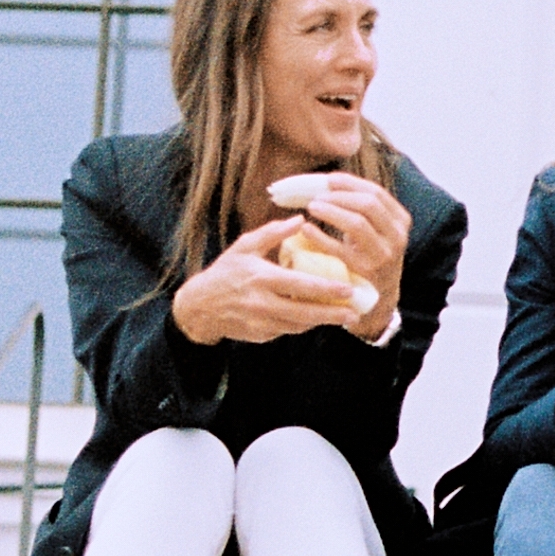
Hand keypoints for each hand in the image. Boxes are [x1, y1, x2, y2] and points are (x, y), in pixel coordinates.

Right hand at [171, 216, 370, 346]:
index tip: (348, 289)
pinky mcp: (261, 335)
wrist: (200, 307)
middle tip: (355, 313)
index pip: (300, 285)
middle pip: (305, 313)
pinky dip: (304, 324)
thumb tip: (300, 219)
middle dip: (332, 314)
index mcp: (261, 278)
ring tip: (343, 316)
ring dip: (321, 321)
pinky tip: (317, 317)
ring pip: (299, 325)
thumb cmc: (225, 272)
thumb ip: (273, 233)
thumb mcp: (245, 246)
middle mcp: (262, 303)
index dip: (326, 289)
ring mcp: (261, 323)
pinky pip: (288, 330)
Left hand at [285, 172, 409, 337]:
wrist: (378, 300)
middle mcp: (397, 237)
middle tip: (316, 196)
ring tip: (311, 207)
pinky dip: (320, 236)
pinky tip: (306, 230)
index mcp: (400, 221)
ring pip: (357, 223)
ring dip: (331, 211)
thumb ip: (362, 208)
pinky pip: (339, 249)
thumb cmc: (370, 257)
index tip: (328, 179)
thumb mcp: (376, 231)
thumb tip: (329, 180)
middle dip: (339, 196)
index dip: (350, 183)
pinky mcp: (365, 272)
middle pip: (368, 204)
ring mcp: (383, 256)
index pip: (376, 192)